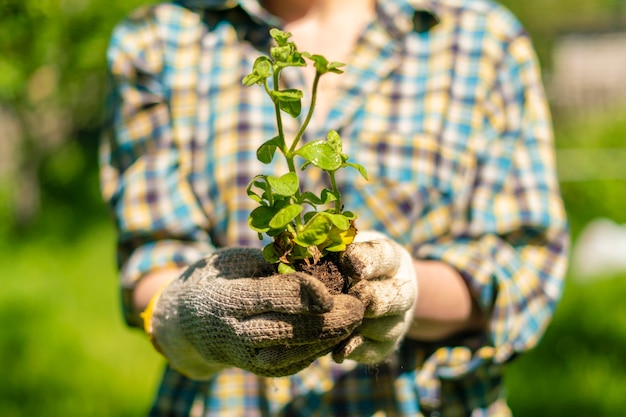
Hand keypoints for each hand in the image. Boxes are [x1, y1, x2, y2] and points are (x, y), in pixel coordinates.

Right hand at [144, 248, 364, 378]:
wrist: (186, 321)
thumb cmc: (218, 279)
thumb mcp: (237, 261)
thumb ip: (274, 264)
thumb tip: (320, 258)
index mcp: (228, 299)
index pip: (273, 296)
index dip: (306, 293)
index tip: (333, 288)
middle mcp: (235, 333)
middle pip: (290, 330)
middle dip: (329, 320)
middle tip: (358, 306)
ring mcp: (246, 356)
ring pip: (295, 353)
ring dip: (329, 338)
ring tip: (354, 320)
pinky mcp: (257, 369)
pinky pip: (293, 363)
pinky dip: (318, 349)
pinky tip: (337, 333)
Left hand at [333, 231, 417, 363]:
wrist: (377, 289)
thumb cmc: (350, 263)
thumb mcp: (347, 247)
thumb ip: (333, 249)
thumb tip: (308, 253)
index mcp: (392, 259)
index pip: (384, 256)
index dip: (367, 260)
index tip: (347, 260)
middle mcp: (401, 290)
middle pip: (393, 296)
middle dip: (368, 297)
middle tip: (350, 294)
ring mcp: (398, 319)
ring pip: (386, 327)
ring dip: (360, 325)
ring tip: (334, 323)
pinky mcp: (387, 344)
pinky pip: (375, 351)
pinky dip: (356, 351)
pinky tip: (337, 351)